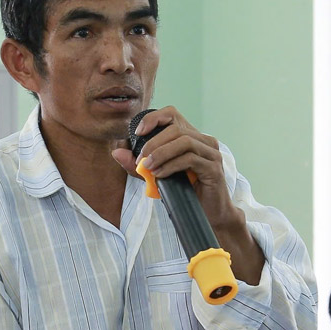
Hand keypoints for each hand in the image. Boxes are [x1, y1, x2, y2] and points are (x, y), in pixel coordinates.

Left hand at [110, 107, 263, 283]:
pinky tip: (161, 175)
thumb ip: (138, 164)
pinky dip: (171, 165)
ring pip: (184, 141)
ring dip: (161, 153)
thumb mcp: (156, 175)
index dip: (153, 118)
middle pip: (176, 128)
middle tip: (140, 160)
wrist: (209, 215)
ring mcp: (211, 153)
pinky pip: (191, 159)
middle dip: (153, 143)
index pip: (172, 114)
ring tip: (148, 168)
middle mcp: (204, 141)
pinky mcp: (214, 168)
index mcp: (191, 137)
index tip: (137, 133)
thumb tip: (116, 152)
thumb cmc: (185, 193)